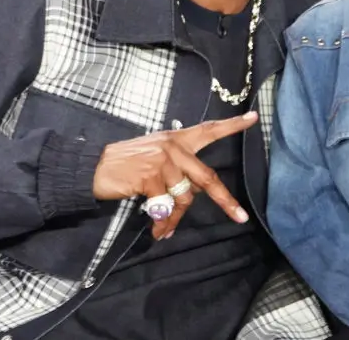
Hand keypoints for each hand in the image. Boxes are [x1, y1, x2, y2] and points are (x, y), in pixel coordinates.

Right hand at [92, 111, 258, 238]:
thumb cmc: (126, 164)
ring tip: (164, 229)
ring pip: (184, 199)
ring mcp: (163, 161)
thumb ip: (177, 170)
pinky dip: (162, 222)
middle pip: (207, 178)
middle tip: (240, 217)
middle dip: (226, 200)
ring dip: (175, 219)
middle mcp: (174, 147)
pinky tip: (155, 229)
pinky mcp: (151, 177)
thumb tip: (191, 198)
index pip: (209, 130)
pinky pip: (166, 208)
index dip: (232, 125)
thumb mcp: (155, 157)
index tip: (254, 118)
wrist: (95, 167)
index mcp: (177, 138)